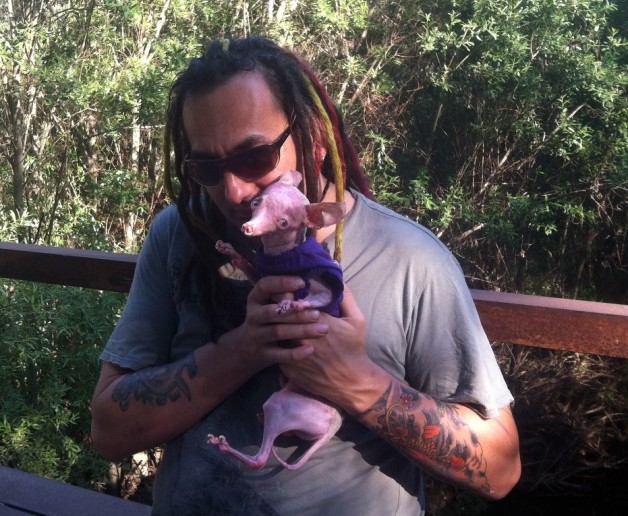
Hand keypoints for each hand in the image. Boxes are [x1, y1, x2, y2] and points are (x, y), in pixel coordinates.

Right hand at [217, 275, 328, 373]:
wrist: (246, 349)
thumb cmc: (268, 320)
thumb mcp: (268, 304)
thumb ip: (286, 294)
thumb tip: (315, 282)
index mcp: (256, 299)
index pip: (264, 286)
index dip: (282, 283)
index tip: (302, 282)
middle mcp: (254, 316)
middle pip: (272, 312)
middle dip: (295, 312)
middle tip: (317, 312)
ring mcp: (257, 336)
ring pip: (278, 332)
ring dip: (301, 330)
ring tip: (323, 329)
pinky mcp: (263, 354)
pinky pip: (279, 355)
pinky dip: (295, 353)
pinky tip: (310, 350)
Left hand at [279, 287, 383, 412]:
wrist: (351, 382)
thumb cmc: (354, 349)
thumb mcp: (357, 321)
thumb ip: (346, 299)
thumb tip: (338, 281)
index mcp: (318, 322)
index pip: (294, 304)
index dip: (287, 296)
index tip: (286, 293)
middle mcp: (303, 337)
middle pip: (281, 318)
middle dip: (277, 309)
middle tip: (275, 303)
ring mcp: (294, 354)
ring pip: (276, 334)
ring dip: (274, 326)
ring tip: (272, 320)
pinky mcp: (289, 368)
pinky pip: (277, 351)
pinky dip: (276, 345)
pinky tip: (277, 341)